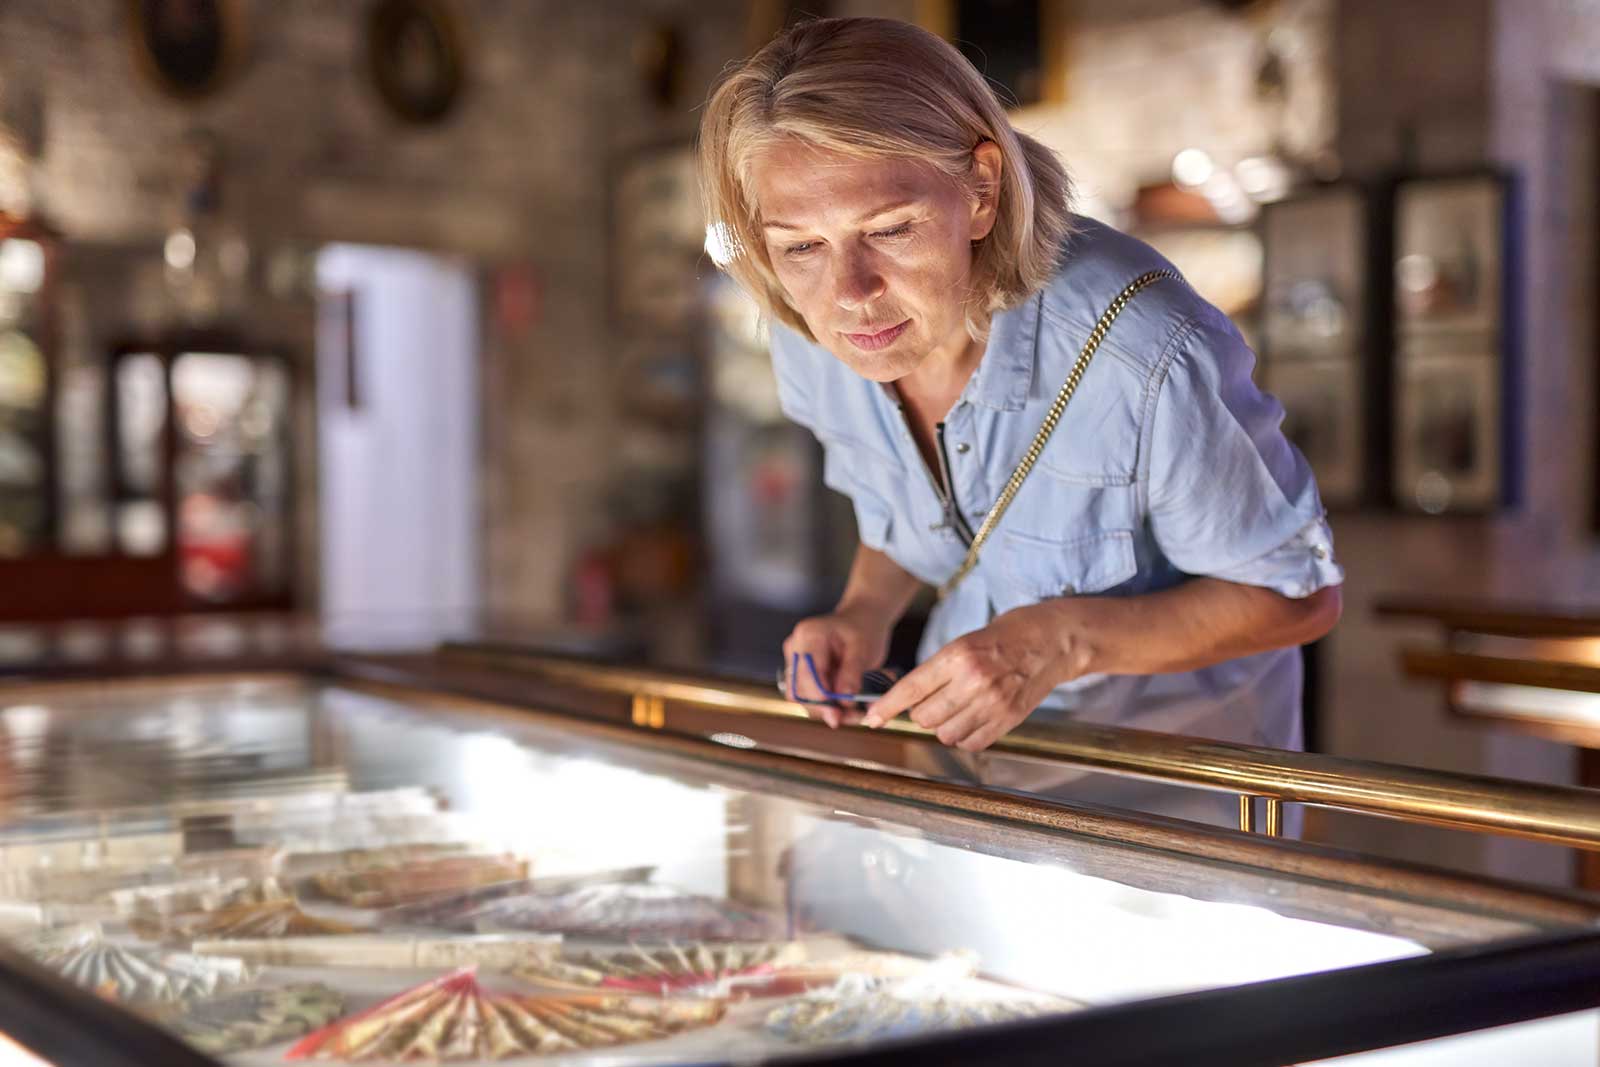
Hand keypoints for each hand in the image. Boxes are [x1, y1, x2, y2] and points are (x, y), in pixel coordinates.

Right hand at [781, 606, 893, 728]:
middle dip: (824, 708)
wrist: (860, 621)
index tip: (839, 714)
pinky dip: (825, 706)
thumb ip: (852, 674)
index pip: (807, 674)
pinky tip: (844, 708)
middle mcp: (795, 647)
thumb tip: (844, 701)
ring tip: (853, 714)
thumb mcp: (863, 649)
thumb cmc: (862, 630)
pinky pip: (807, 696)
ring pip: (800, 697)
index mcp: (809, 634)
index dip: (821, 698)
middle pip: (799, 689)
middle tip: (851, 717)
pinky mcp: (799, 673)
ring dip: (825, 710)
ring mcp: (794, 660)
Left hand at [863, 602, 1095, 750]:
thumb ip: (939, 670)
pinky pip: (971, 743)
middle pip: (924, 717)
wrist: (1054, 640)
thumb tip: (910, 699)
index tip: (872, 718)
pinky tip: (973, 718)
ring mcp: (993, 703)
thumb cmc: (1007, 635)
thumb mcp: (965, 641)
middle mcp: (973, 681)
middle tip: (933, 701)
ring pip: (946, 734)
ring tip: (958, 708)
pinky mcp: (1009, 719)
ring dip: (944, 726)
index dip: (886, 707)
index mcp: (958, 655)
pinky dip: (965, 736)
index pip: (911, 688)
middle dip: (920, 714)